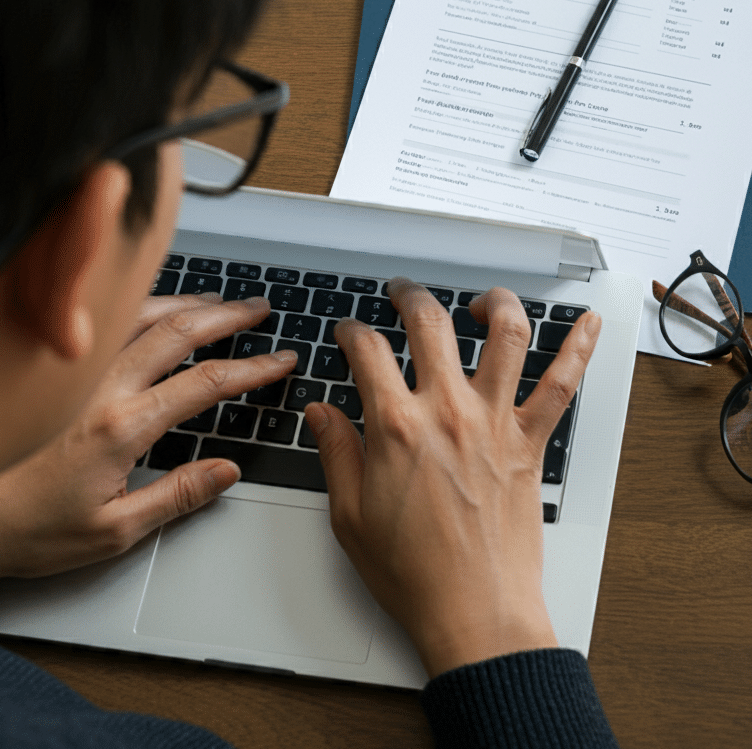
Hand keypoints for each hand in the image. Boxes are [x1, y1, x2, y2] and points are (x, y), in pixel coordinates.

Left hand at [0, 293, 294, 581]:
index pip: (204, 384)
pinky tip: (158, 308)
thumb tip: (227, 470)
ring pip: (142, 317)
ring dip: (188, 304)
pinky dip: (146, 307)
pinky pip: (109, 323)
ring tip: (221, 303)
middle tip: (259, 309)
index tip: (279, 360)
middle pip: (177, 332)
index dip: (251, 369)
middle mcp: (100, 387)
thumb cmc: (33, 529)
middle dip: (227, 317)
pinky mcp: (59, 372)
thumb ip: (177, 496)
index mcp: (121, 426)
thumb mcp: (115, 532)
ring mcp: (77, 374)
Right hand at [305, 278, 600, 677]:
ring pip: (505, 337)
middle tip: (401, 293)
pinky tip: (587, 322)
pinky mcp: (531, 444)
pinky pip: (563, 386)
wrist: (475, 614)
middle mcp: (448, 413)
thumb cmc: (415, 572)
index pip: (367, 351)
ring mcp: (495, 423)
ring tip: (480, 300)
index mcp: (396, 427)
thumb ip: (335, 452)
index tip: (349, 333)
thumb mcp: (349, 514)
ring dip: (493, 304)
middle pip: (429, 323)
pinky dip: (579, 349)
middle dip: (409, 296)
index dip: (351, 331)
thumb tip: (321, 413)